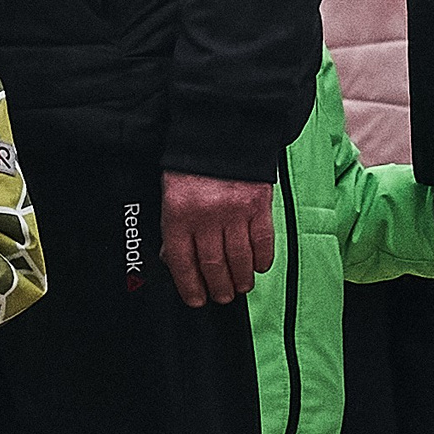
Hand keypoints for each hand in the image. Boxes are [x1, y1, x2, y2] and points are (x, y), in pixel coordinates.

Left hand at [160, 172, 273, 306]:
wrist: (220, 133)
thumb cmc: (192, 167)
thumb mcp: (170, 196)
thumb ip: (173, 229)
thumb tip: (174, 261)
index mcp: (178, 214)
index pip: (182, 261)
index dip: (189, 286)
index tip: (195, 299)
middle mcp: (206, 216)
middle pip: (212, 264)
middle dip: (217, 287)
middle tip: (220, 297)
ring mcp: (235, 211)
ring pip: (239, 257)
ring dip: (240, 279)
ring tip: (239, 288)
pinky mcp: (259, 204)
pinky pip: (263, 240)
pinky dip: (262, 258)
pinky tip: (258, 267)